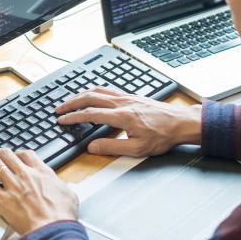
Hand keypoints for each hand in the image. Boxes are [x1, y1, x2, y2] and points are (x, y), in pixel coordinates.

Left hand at [0, 148, 78, 235]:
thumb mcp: (69, 195)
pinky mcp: (3, 199)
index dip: (18, 153)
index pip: (27, 154)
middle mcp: (26, 174)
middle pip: (7, 154)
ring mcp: (13, 185)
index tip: (14, 155)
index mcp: (42, 172)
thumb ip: (61, 187)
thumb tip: (63, 187)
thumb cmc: (61, 216)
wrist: (52, 230)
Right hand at [56, 86, 201, 156]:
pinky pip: (108, 90)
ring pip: (98, 91)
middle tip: (59, 109)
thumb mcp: (137, 149)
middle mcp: (122, 103)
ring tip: (70, 101)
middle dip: (71, 103)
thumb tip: (92, 147)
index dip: (73, 117)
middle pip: (90, 97)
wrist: (181, 123)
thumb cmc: (163, 136)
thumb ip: (112, 148)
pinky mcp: (132, 96)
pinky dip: (94, 92)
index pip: (90, 114)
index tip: (62, 120)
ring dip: (81, 95)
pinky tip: (92, 95)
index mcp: (122, 116)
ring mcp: (127, 97)